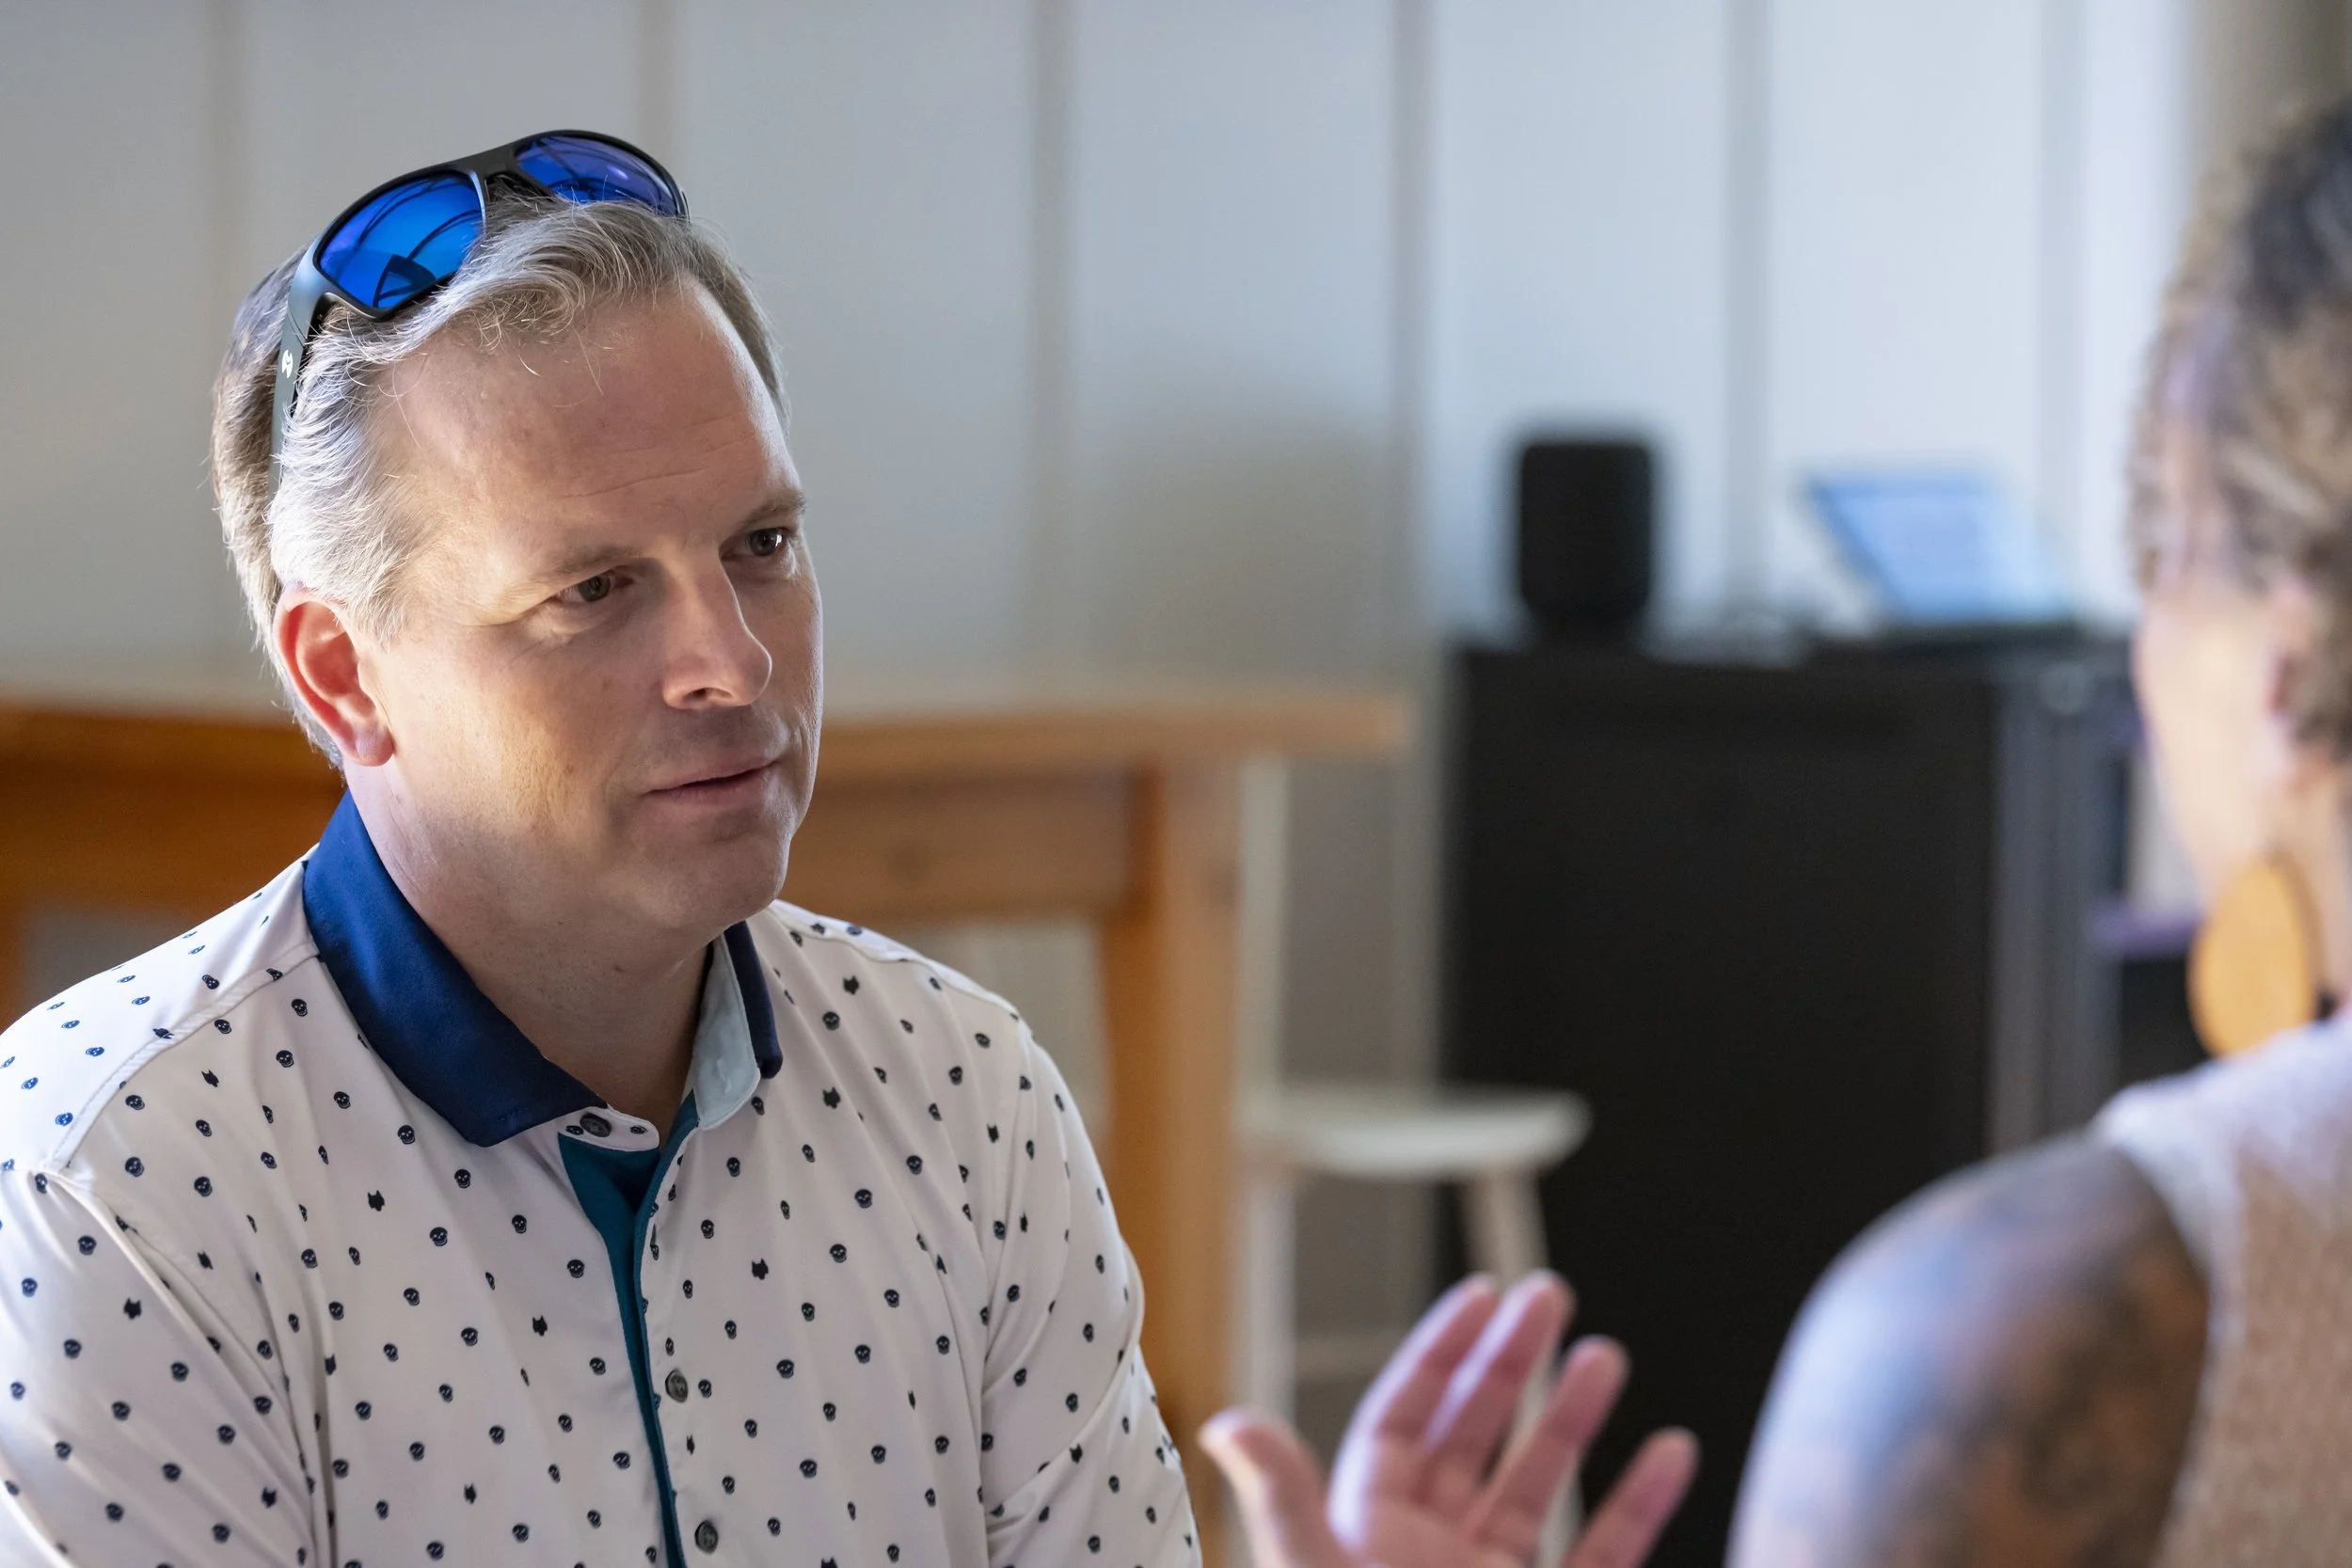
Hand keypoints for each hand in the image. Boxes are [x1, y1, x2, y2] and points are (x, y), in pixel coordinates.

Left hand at [1202, 1272, 1696, 1567]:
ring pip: (1538, 1486)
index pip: (1407, 1419)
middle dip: (1512, 1364)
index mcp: (1367, 1533)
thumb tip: (1227, 1420)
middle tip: (1552, 1296)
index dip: (1442, 1354)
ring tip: (1607, 1355)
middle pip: (1474, 1436)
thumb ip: (1283, 1505)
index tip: (1482, 1295)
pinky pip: (1600, 1554)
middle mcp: (1429, 1555)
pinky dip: (1637, 1504)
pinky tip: (1670, 1452)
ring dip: (1573, 1422)